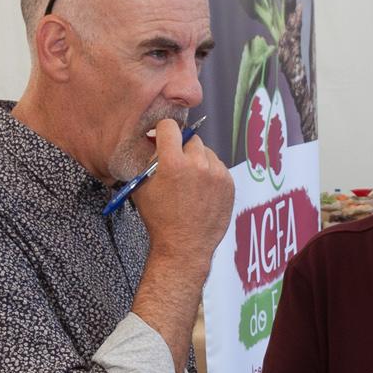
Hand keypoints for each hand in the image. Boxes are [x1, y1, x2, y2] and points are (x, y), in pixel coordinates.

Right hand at [133, 122, 234, 265]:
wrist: (184, 246)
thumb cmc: (160, 220)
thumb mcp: (143, 186)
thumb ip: (149, 161)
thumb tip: (155, 143)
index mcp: (173, 162)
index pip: (169, 126)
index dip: (163, 132)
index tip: (162, 139)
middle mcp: (197, 164)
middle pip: (191, 139)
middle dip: (182, 149)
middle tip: (177, 166)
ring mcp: (216, 174)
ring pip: (207, 153)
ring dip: (198, 161)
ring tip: (190, 182)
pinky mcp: (229, 184)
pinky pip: (218, 167)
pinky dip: (211, 174)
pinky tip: (202, 191)